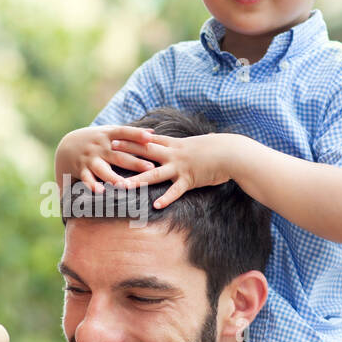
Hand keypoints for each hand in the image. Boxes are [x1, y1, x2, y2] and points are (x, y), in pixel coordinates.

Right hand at [56, 125, 157, 193]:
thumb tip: (152, 131)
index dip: (137, 134)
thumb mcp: (108, 132)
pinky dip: (92, 185)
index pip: (124, 133)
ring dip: (114, 178)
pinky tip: (100, 192)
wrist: (66, 145)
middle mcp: (99, 147)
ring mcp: (90, 159)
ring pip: (103, 169)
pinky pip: (87, 179)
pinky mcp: (81, 170)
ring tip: (125, 185)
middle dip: (135, 162)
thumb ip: (129, 133)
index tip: (150, 137)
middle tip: (150, 168)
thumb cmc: (94, 139)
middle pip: (119, 155)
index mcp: (107, 135)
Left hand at [112, 132, 242, 208]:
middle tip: (109, 151)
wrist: (232, 152)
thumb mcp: (197, 143)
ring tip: (123, 186)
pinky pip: (176, 190)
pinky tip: (157, 205)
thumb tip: (182, 143)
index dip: (131, 138)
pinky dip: (167, 198)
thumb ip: (185, 145)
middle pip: (146, 153)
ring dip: (139, 180)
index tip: (115, 136)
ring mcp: (181, 167)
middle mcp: (174, 154)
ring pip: (155, 174)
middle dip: (127, 152)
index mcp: (174, 145)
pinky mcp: (190, 179)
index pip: (148, 140)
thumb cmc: (217, 148)